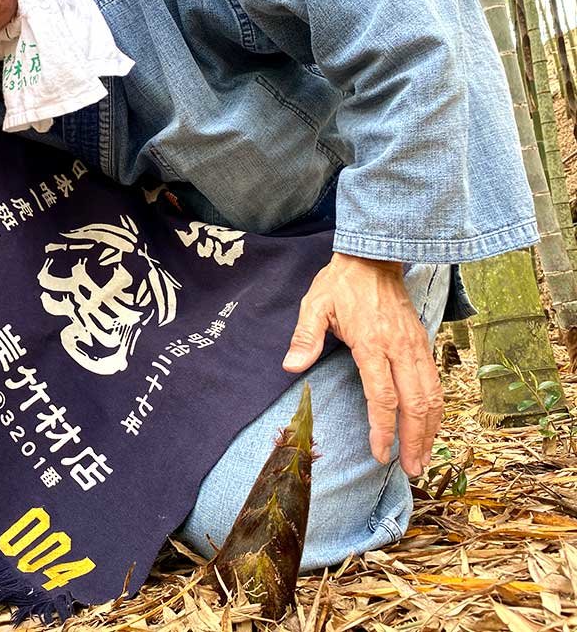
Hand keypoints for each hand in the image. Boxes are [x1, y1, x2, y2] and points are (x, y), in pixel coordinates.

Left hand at [281, 252, 441, 476]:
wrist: (374, 258)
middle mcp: (400, 348)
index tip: (380, 453)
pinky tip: (430, 427)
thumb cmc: (340, 283)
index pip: (382, 395)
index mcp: (372, 343)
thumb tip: (291, 367)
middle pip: (415, 403)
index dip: (383, 428)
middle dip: (414, 440)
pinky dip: (435, 410)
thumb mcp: (315, 304)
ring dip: (430, 430)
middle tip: (411, 470)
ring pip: (431, 396)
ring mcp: (416, 346)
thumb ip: (305, 337)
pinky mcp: (423, 343)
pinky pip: (435, 383)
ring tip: (423, 458)